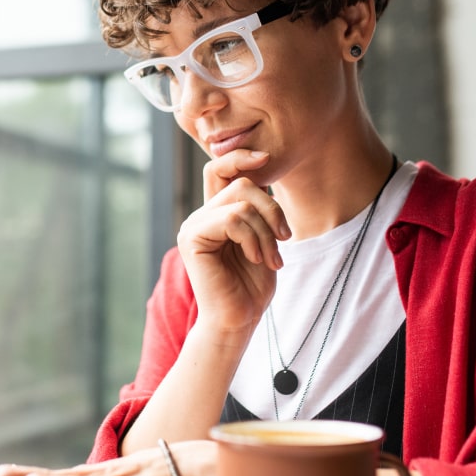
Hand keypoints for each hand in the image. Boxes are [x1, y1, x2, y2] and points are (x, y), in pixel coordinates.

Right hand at [177, 150, 289, 333]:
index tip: (267, 157)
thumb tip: (264, 170)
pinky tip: (256, 258)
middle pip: (240, 183)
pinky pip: (232, 218)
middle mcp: (200, 215)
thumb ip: (258, 208)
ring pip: (241, 201)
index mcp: (215, 213)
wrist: (238, 320)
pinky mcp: (192, 238)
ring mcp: (193, 225)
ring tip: (270, 257)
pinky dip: (253, 238)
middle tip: (283, 239)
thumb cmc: (252, 285)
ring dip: (266, 230)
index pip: (220, 168)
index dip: (241, 156)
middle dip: (272, 209)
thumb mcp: (263, 238)